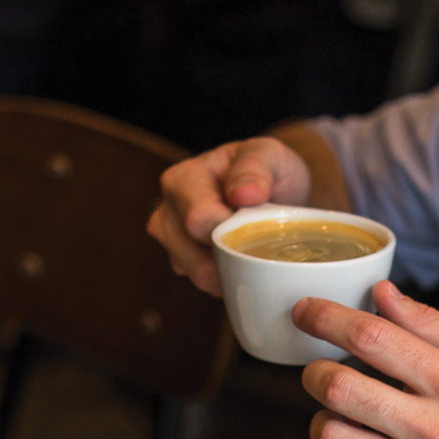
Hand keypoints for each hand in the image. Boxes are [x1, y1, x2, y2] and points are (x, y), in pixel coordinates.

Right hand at [147, 137, 311, 295]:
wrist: (273, 189)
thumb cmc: (266, 169)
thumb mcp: (269, 155)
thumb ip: (256, 167)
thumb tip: (244, 194)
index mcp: (182, 180)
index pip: (199, 221)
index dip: (233, 230)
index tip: (258, 220)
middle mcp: (166, 211)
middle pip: (195, 256)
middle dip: (234, 253)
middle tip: (259, 236)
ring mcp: (170, 241)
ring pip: (200, 276)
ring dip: (232, 267)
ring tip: (252, 244)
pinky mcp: (181, 262)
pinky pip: (207, 284)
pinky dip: (229, 276)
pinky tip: (242, 256)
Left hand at [296, 280, 438, 438]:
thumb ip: (433, 326)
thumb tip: (381, 294)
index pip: (371, 337)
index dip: (326, 318)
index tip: (305, 311)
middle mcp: (435, 430)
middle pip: (338, 386)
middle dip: (315, 370)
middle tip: (320, 370)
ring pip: (330, 437)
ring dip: (323, 418)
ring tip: (344, 415)